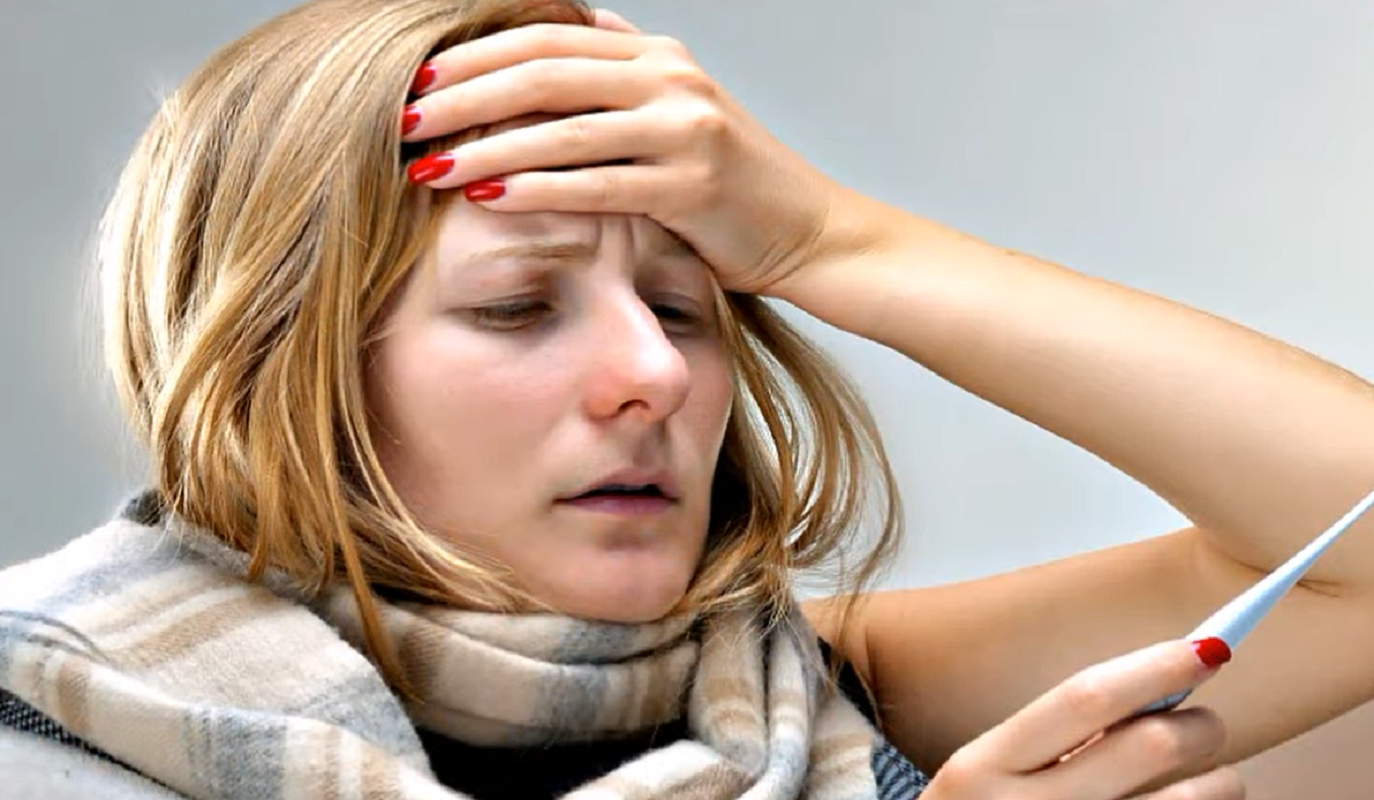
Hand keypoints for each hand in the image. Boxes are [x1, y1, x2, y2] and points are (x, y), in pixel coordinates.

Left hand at [401, 10, 841, 295]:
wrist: (810, 232)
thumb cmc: (730, 186)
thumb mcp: (677, 114)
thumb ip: (621, 81)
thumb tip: (563, 50)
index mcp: (658, 56)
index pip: (548, 36)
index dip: (476, 55)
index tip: (417, 81)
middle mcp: (671, 79)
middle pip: (543, 72)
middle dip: (463, 97)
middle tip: (405, 123)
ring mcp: (686, 128)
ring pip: (562, 129)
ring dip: (484, 148)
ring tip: (426, 169)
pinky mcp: (693, 185)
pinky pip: (597, 183)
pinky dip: (536, 191)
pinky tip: (487, 201)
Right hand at [924, 640, 1243, 799]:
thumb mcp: (991, 773)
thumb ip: (1055, 735)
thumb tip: (1161, 684)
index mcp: (984, 766)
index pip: (1085, 698)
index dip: (1153, 668)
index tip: (1206, 649)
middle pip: (1146, 746)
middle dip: (1198, 725)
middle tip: (1206, 722)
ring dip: (1222, 781)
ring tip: (1218, 778)